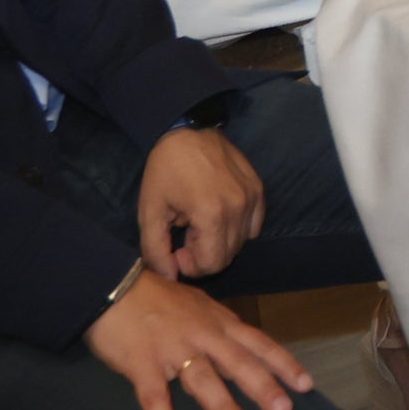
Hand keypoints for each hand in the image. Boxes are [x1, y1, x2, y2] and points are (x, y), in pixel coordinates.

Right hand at [86, 268, 312, 409]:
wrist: (112, 285)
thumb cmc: (156, 298)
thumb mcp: (197, 306)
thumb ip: (219, 327)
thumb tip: (244, 347)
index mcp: (218, 322)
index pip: (258, 344)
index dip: (282, 364)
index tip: (306, 386)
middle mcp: (202, 335)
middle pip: (238, 362)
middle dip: (262, 386)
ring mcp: (172, 349)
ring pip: (201, 378)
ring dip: (221, 404)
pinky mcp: (142, 363)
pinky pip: (153, 396)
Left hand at [138, 122, 265, 281]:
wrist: (186, 131)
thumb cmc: (165, 170)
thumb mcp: (150, 212)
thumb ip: (156, 251)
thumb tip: (170, 278)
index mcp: (212, 214)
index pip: (212, 264)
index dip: (190, 266)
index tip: (176, 248)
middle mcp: (239, 207)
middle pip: (228, 256)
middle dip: (204, 255)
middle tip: (186, 237)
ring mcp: (252, 197)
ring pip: (241, 242)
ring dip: (219, 241)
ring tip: (199, 223)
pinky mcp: (258, 189)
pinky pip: (254, 225)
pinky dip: (237, 229)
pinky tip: (218, 215)